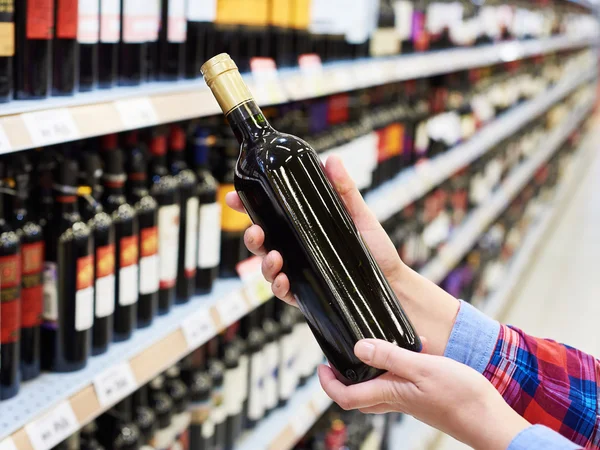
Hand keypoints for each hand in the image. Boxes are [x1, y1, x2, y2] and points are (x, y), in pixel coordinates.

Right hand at [226, 155, 460, 355]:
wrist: (393, 282)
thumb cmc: (376, 249)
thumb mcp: (360, 215)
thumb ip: (344, 190)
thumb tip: (332, 160)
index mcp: (302, 228)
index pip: (268, 215)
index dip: (247, 206)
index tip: (234, 197)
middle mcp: (296, 250)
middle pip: (263, 242)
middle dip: (251, 237)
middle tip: (256, 231)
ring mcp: (300, 272)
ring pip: (268, 268)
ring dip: (264, 263)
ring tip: (275, 257)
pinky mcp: (307, 294)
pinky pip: (284, 292)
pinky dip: (279, 286)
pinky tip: (284, 280)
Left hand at [318, 338, 528, 449]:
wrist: (490, 420)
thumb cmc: (461, 397)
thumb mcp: (422, 368)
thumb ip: (390, 357)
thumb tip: (358, 349)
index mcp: (390, 393)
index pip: (346, 397)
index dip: (328, 383)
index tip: (322, 365)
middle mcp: (396, 399)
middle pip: (358, 395)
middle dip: (343, 378)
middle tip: (340, 357)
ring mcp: (410, 399)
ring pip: (379, 387)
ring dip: (373, 367)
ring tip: (379, 342)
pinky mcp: (423, 396)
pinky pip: (401, 381)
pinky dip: (401, 363)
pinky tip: (418, 346)